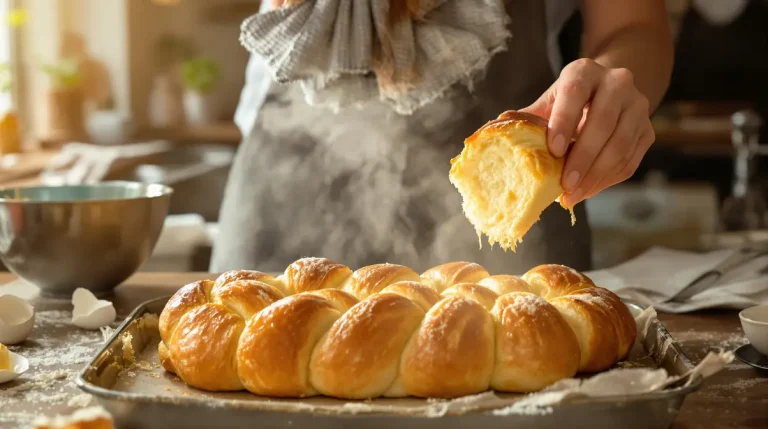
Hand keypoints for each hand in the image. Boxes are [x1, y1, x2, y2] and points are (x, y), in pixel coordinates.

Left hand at [520, 58, 654, 206]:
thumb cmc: (569, 100)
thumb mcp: (549, 101)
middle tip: (565, 184)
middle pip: (602, 122)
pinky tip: (588, 191)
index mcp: (584, 71)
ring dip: (596, 174)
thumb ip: (527, 117)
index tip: (553, 150)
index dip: (564, 121)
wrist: (608, 90)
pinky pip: (630, 160)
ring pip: (620, 144)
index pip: (575, 93)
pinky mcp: (648, 130)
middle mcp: (617, 83)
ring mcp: (637, 106)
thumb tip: (491, 132)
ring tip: (573, 195)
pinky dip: (607, 179)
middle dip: (582, 157)